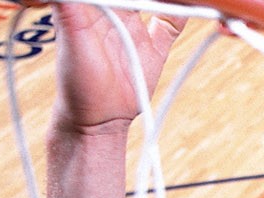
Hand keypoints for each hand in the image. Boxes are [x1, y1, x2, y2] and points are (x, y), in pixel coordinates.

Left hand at [52, 3, 184, 135]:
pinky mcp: (156, 46)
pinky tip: (194, 5)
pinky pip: (172, 23)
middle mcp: (117, 10)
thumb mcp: (71, 38)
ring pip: (158, 0)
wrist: (98, 119)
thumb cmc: (76, 81)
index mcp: (94, 4)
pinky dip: (185, 11)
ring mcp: (137, 27)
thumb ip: (68, 7)